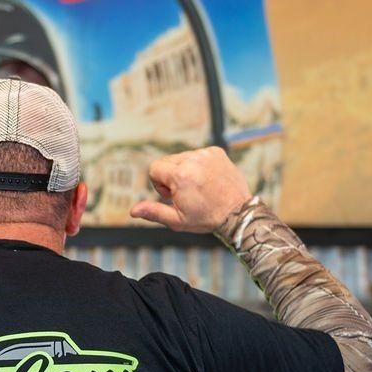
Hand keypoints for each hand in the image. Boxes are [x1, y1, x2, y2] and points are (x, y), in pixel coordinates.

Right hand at [129, 146, 251, 232]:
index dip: (159, 184)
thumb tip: (133, 211)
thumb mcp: (177, 220)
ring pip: (181, 157)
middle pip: (167, 161)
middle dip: (171, 177)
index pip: (154, 168)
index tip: (172, 195)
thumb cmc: (206, 218)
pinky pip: (197, 154)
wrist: (238, 213)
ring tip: (198, 187)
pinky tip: (207, 179)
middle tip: (186, 193)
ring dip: (184, 170)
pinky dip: (198, 165)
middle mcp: (193, 160)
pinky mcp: (216, 152)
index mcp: (180, 175)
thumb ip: (153, 212)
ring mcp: (206, 154)